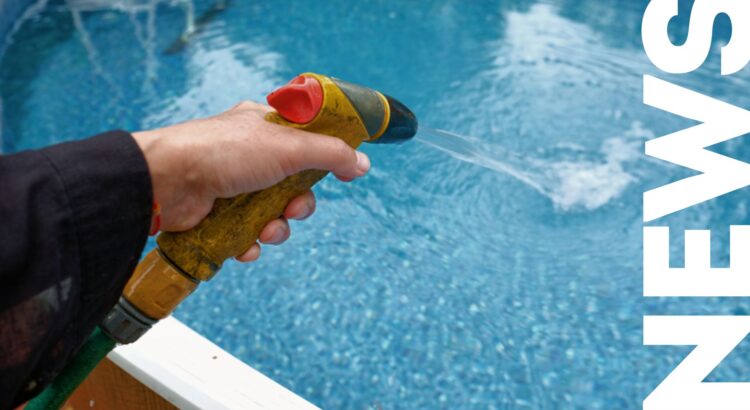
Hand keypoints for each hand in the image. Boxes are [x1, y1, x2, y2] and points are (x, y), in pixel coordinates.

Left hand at [132, 101, 369, 261]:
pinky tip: (245, 245)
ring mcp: (232, 184)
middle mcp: (250, 153)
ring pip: (272, 213)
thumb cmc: (224, 152)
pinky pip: (247, 233)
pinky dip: (250, 243)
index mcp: (264, 126)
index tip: (344, 174)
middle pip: (294, 184)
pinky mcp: (218, 213)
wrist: (166, 182)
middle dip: (299, 204)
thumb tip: (362, 163)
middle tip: (292, 210)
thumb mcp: (288, 147)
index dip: (326, 158)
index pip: (307, 140)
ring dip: (277, 229)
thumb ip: (330, 154)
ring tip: (266, 232)